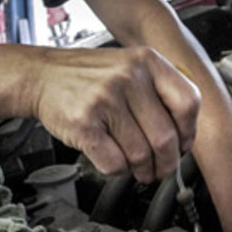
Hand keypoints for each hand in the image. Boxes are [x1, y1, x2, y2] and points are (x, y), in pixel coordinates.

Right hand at [30, 46, 199, 182]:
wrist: (42, 76)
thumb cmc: (89, 77)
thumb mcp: (130, 67)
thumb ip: (159, 92)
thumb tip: (184, 137)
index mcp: (146, 61)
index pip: (188, 103)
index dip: (189, 133)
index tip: (182, 145)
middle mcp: (128, 77)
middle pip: (166, 137)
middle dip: (165, 164)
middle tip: (160, 169)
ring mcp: (104, 99)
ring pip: (140, 155)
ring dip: (141, 170)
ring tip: (137, 168)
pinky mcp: (83, 123)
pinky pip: (114, 163)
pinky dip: (117, 171)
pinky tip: (113, 160)